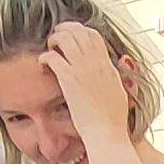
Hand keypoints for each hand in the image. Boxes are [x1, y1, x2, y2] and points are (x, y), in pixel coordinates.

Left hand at [41, 23, 135, 154]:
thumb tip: (120, 64)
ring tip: (50, 49)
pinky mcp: (70, 80)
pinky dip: (45, 57)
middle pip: (79, 32)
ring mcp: (83, 70)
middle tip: (56, 37)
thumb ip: (118, 77)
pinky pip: (53, 57)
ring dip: (55, 40)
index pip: (94, 36)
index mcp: (107, 66)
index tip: (71, 36)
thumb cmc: (112, 120)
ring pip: (65, 38)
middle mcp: (96, 64)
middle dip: (65, 29)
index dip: (80, 31)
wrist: (107, 133)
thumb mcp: (121, 93)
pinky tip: (42, 65)